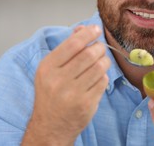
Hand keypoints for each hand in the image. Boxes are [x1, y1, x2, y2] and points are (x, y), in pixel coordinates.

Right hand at [22, 25, 110, 144]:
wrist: (50, 125)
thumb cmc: (51, 93)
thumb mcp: (51, 69)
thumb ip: (66, 47)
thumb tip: (83, 28)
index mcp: (48, 68)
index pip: (73, 44)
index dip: (88, 33)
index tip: (96, 29)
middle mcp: (58, 80)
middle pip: (89, 54)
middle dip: (99, 47)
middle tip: (99, 48)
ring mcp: (73, 94)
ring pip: (100, 67)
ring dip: (105, 60)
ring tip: (100, 61)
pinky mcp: (86, 104)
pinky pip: (103, 82)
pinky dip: (104, 77)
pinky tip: (97, 78)